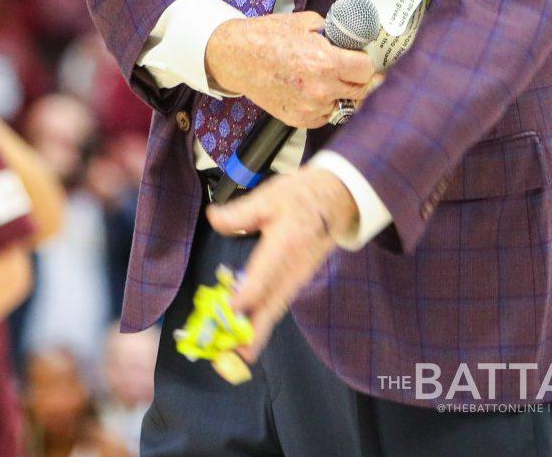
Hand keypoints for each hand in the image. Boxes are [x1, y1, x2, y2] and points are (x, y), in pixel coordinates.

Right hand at [206, 12, 373, 129]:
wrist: (237, 58)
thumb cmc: (267, 37)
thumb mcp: (306, 22)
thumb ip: (333, 32)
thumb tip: (349, 39)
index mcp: (327, 62)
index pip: (367, 70)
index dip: (365, 62)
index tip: (360, 59)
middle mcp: (322, 89)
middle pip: (362, 91)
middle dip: (359, 78)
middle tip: (351, 69)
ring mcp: (311, 108)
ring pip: (345, 106)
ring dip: (343, 94)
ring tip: (329, 79)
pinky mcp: (299, 120)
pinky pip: (327, 115)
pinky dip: (326, 105)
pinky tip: (315, 90)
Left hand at [206, 166, 357, 360]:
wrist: (337, 199)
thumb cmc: (302, 196)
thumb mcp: (270, 196)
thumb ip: (240, 212)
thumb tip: (214, 219)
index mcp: (286, 245)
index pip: (264, 276)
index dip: (246, 295)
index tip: (230, 310)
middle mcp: (293, 269)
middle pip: (271, 305)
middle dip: (252, 331)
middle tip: (232, 355)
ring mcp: (298, 277)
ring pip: (276, 309)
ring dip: (257, 331)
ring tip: (237, 354)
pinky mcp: (297, 280)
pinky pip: (279, 303)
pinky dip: (264, 319)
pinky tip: (250, 330)